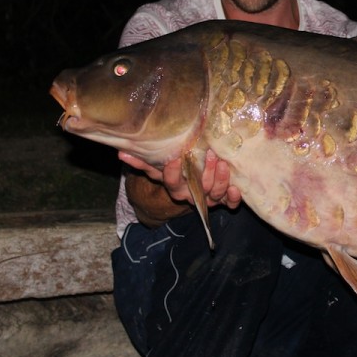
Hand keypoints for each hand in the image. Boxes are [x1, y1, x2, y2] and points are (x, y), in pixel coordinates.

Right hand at [119, 150, 240, 209]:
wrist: (193, 186)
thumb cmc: (177, 172)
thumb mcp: (160, 167)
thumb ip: (142, 161)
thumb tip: (120, 152)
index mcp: (176, 188)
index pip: (172, 183)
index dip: (173, 173)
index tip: (176, 158)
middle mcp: (193, 195)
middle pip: (199, 188)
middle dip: (205, 172)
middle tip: (210, 154)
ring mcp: (209, 199)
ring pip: (215, 193)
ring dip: (220, 180)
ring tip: (224, 163)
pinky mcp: (225, 200)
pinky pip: (230, 204)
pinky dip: (234, 198)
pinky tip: (236, 188)